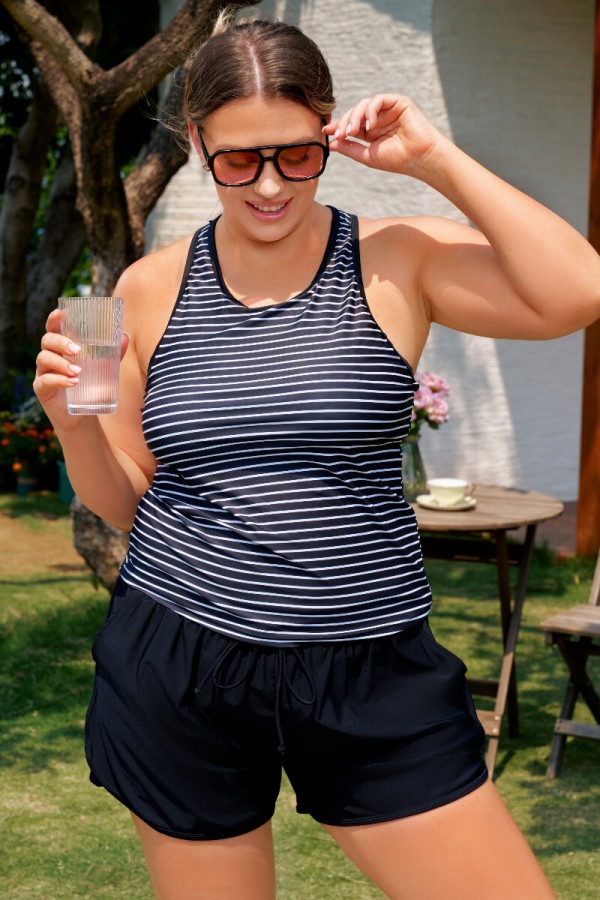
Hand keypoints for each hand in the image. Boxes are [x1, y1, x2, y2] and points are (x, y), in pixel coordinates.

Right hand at [34, 309, 129, 430]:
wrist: (83, 415)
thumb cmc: (91, 386)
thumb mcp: (104, 368)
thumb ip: (113, 353)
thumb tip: (124, 336)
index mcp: (61, 347)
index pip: (53, 329)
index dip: (54, 320)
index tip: (59, 314)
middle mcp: (50, 356)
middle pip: (47, 340)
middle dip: (61, 342)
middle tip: (77, 351)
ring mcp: (43, 372)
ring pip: (44, 359)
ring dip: (61, 363)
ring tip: (78, 371)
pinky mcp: (42, 389)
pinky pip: (45, 381)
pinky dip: (59, 380)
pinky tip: (72, 383)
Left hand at [323, 94, 447, 177]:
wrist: (420, 158)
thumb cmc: (398, 160)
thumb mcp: (368, 156)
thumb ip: (350, 148)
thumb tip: (331, 143)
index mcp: (371, 131)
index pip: (351, 125)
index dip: (338, 126)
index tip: (326, 131)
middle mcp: (378, 119)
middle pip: (355, 113)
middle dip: (345, 122)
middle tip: (341, 134)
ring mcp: (387, 110)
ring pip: (364, 105)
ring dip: (355, 117)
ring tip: (353, 131)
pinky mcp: (398, 102)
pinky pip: (378, 100)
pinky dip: (370, 111)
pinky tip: (369, 125)